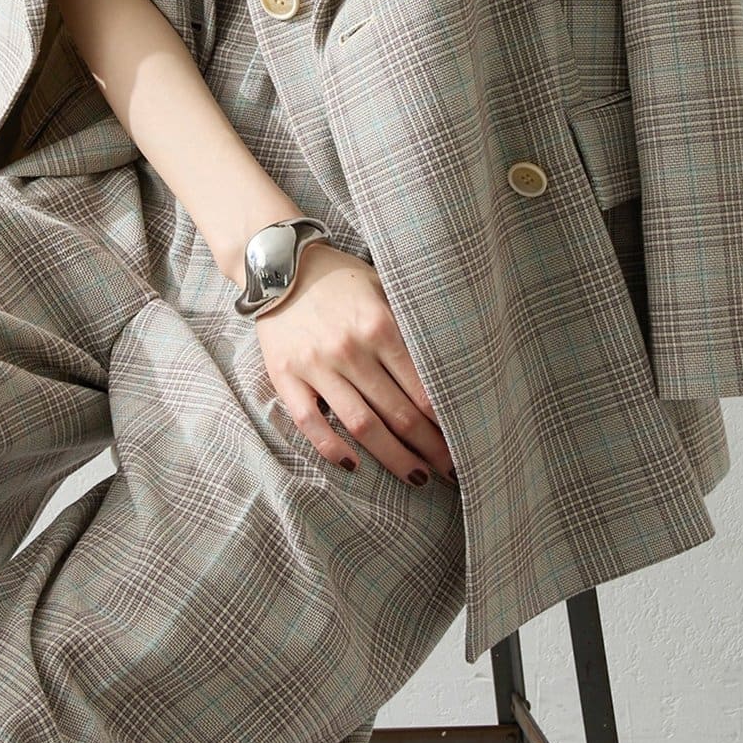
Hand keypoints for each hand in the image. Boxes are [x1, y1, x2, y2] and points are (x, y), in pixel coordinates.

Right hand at [253, 240, 458, 486]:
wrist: (279, 265)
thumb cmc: (339, 278)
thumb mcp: (380, 286)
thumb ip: (407, 322)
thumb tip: (446, 359)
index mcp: (379, 325)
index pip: (421, 387)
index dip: (444, 420)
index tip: (463, 439)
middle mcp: (349, 348)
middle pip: (398, 413)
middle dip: (429, 446)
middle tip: (450, 469)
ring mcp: (316, 365)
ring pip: (361, 425)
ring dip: (392, 457)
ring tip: (415, 476)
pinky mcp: (285, 376)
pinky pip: (309, 422)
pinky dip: (331, 448)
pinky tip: (353, 466)